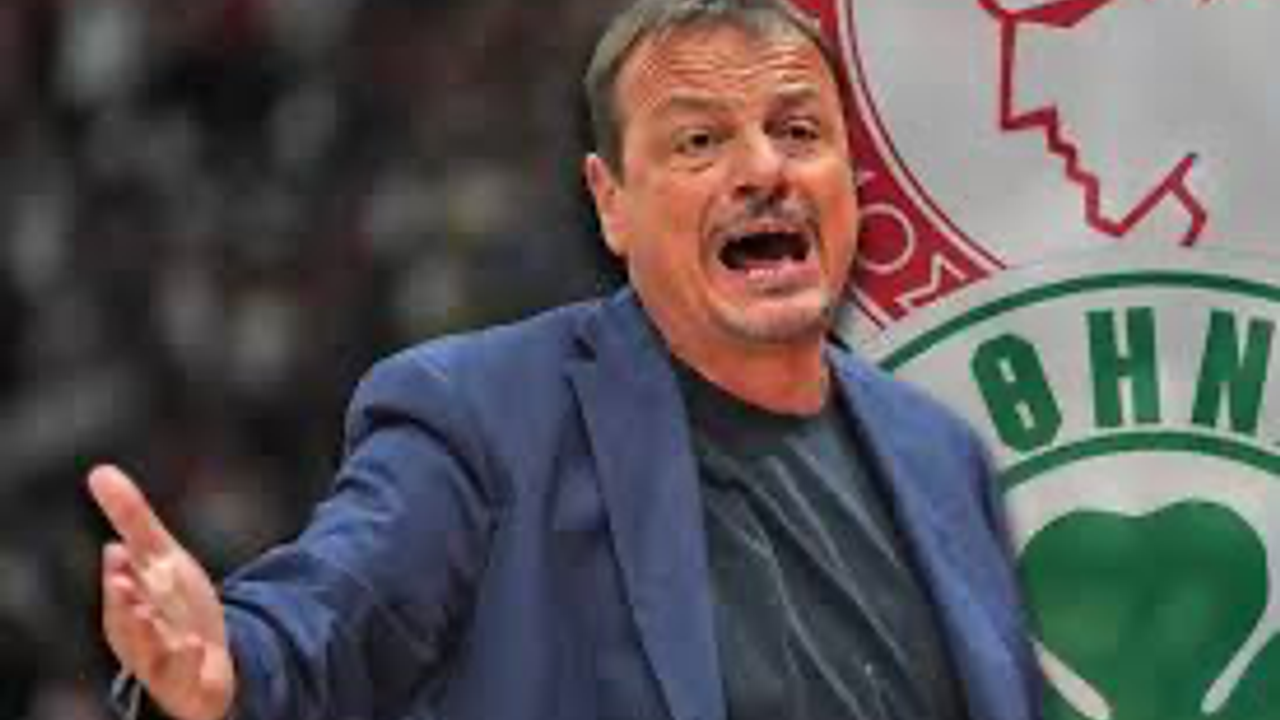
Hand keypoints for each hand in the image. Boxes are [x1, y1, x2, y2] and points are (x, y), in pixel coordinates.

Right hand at [89, 465, 236, 719]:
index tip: (118, 550)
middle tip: (125, 582)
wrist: (205, 659)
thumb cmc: (172, 606)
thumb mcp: (160, 558)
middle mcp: (142, 636)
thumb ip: (132, 519)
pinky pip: (184, 678)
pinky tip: (193, 646)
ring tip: (151, 612)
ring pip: (150, 653)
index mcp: (128, 605)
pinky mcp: (189, 683)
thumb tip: (100, 472)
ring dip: (149, 634)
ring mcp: (165, 662)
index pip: (120, 588)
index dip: (117, 573)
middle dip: (125, 604)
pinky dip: (185, 663)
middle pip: (129, 623)